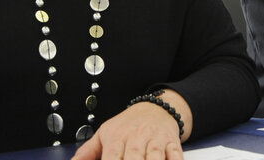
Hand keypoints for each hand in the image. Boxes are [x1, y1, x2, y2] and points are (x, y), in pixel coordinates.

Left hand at [71, 90, 190, 159]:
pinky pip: (175, 154)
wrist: (154, 108)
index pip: (112, 158)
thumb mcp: (105, 133)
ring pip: (155, 157)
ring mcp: (155, 141)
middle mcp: (136, 139)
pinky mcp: (171, 143)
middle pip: (134, 158)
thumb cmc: (128, 124)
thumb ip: (88, 151)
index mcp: (117, 138)